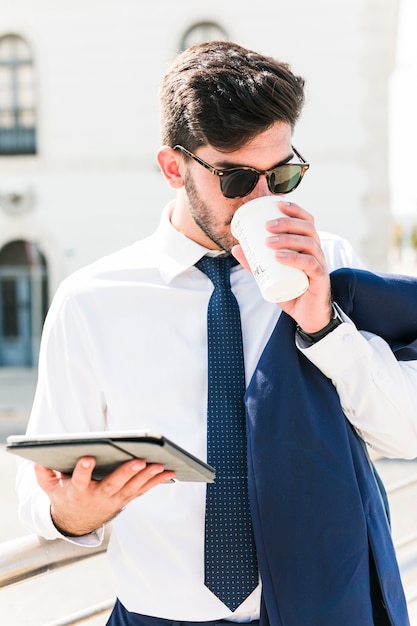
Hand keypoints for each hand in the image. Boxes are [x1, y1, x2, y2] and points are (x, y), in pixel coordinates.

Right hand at [34, 457, 175, 535]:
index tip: (87, 457)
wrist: (76, 521)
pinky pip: (142, 490)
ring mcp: (114, 499)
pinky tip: (168, 471)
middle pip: (113, 484)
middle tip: (139, 461)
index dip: (82, 470)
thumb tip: (37, 460)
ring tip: (159, 464)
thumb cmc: (64, 495)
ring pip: (132, 488)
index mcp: (78, 491)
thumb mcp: (49, 487)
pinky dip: (155, 482)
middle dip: (126, 473)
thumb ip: (44, 474)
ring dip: (147, 477)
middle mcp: (97, 496)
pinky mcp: (125, 499)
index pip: (79, 480)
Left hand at [232, 199, 331, 331]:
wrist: (308, 316)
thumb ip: (254, 262)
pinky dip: (295, 259)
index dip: (294, 209)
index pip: (306, 220)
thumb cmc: (292, 291)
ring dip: (288, 239)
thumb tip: (236, 248)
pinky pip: (311, 265)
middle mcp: (316, 251)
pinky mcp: (320, 279)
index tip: (277, 203)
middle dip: (287, 223)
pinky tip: (280, 257)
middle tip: (266, 226)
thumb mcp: (270, 274)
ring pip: (309, 244)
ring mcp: (320, 264)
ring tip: (268, 242)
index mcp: (307, 245)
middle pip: (307, 228)